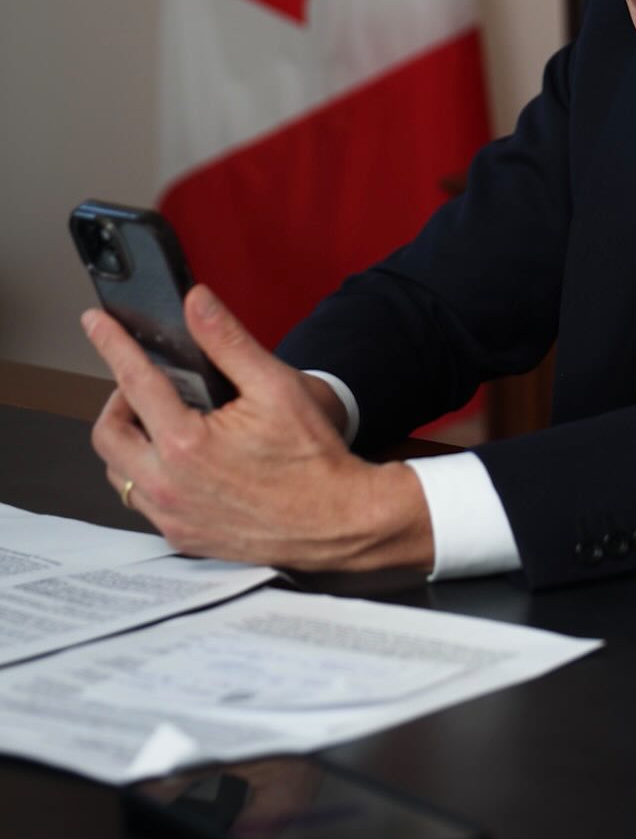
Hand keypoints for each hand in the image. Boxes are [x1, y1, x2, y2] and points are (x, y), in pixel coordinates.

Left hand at [81, 286, 433, 573]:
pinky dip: (147, 473)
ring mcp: (173, 517)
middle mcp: (169, 485)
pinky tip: (180, 459)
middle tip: (144, 384)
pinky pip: (142, 502)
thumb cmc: (311, 455)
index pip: (133, 381)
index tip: (96, 322)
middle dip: (117, 400)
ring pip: (118, 472)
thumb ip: (227, 341)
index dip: (111, 344)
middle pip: (108, 434)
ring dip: (129, 440)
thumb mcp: (275, 385)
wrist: (336, 520)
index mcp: (186, 444)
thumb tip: (195, 302)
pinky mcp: (182, 536)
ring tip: (162, 421)